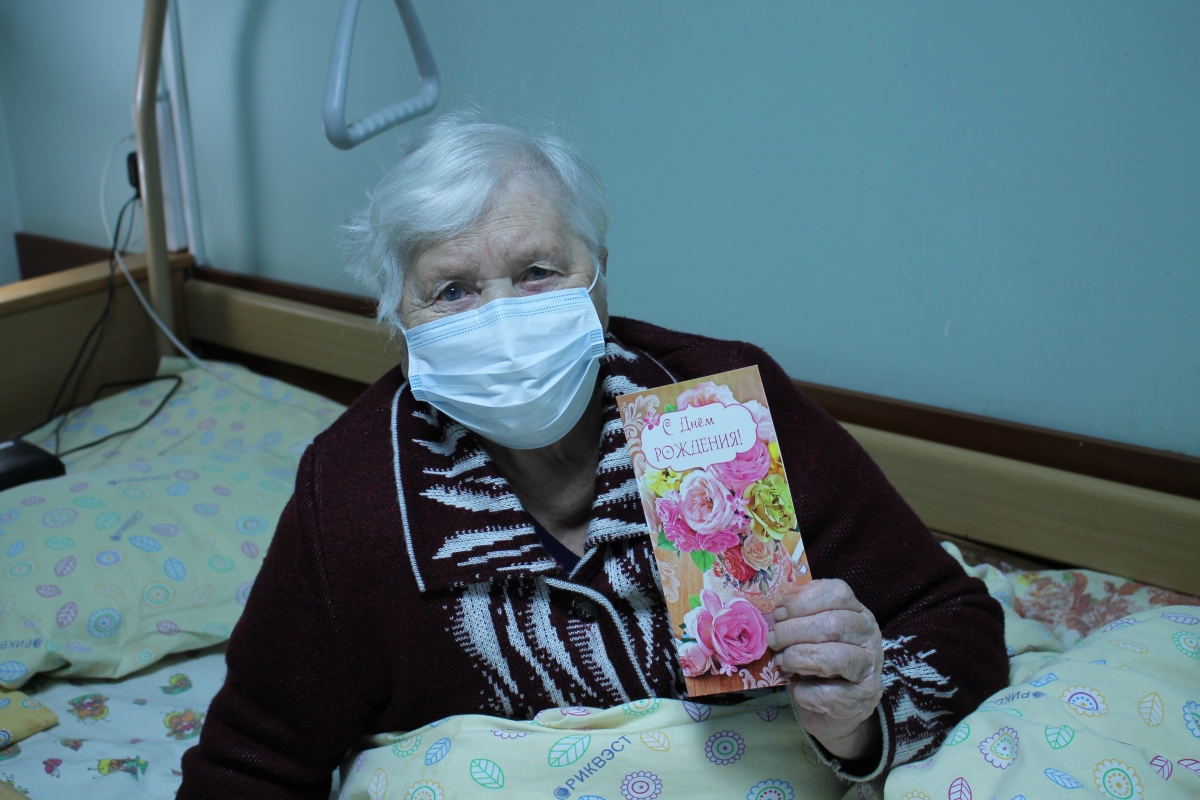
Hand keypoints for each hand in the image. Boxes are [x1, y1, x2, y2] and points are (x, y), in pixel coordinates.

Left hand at [767, 579, 883, 761]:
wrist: (834, 708)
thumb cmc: (817, 661)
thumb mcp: (810, 632)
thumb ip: (797, 617)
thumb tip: (774, 612)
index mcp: (857, 612)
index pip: (837, 593)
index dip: (802, 601)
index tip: (779, 613)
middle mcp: (869, 636)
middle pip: (832, 625)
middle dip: (793, 631)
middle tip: (773, 640)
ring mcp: (870, 668)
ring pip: (835, 657)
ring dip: (798, 658)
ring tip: (781, 662)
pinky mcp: (863, 698)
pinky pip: (828, 693)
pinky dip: (804, 691)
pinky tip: (797, 688)